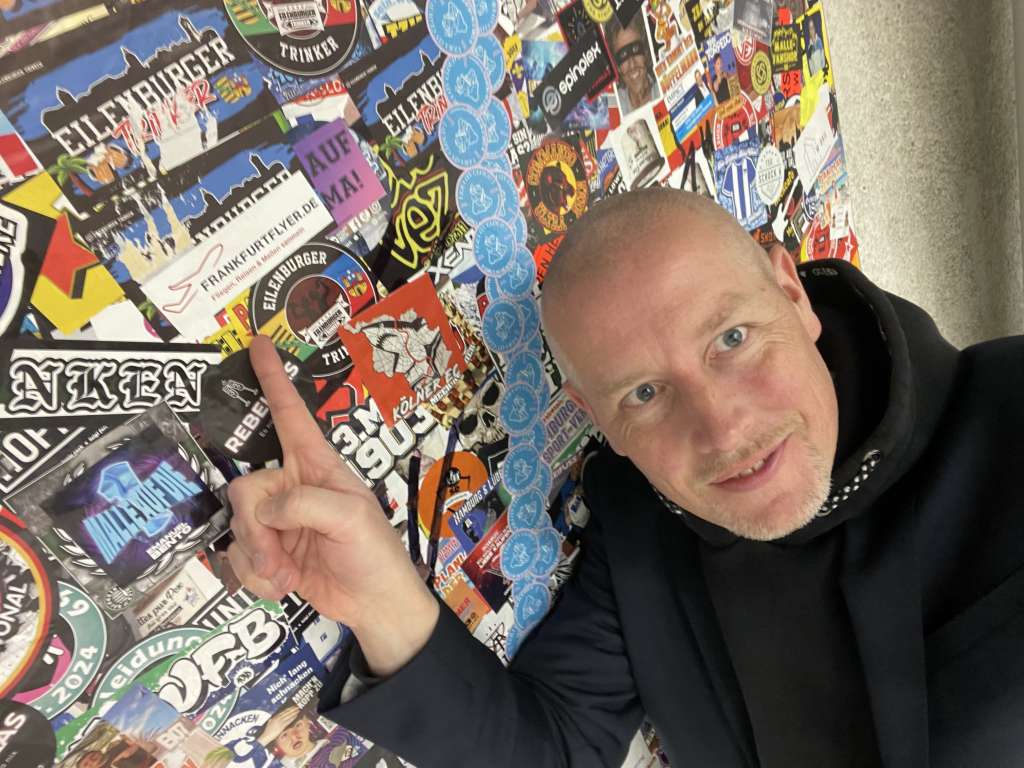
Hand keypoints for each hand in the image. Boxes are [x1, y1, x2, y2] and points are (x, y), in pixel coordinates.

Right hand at [227, 337, 437, 672]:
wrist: (373, 604)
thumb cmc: (374, 553)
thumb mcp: (351, 518)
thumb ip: (305, 503)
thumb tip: (265, 508)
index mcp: (318, 466)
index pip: (290, 415)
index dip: (273, 380)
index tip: (259, 344)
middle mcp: (293, 487)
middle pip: (244, 487)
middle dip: (257, 529)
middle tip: (282, 557)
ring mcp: (278, 521)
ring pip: (238, 526)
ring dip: (258, 559)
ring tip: (288, 574)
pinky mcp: (267, 552)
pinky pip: (238, 556)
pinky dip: (255, 577)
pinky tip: (283, 586)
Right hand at [257, 704, 299, 745]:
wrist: (265, 736)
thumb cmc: (267, 731)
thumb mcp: (270, 723)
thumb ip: (273, 719)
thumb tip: (276, 717)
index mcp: (275, 717)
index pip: (283, 712)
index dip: (288, 709)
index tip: (293, 707)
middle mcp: (277, 718)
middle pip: (286, 713)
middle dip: (292, 709)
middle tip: (297, 707)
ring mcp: (280, 722)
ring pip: (288, 716)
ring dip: (293, 713)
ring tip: (298, 710)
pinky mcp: (281, 726)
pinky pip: (288, 721)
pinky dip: (292, 718)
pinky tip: (296, 716)